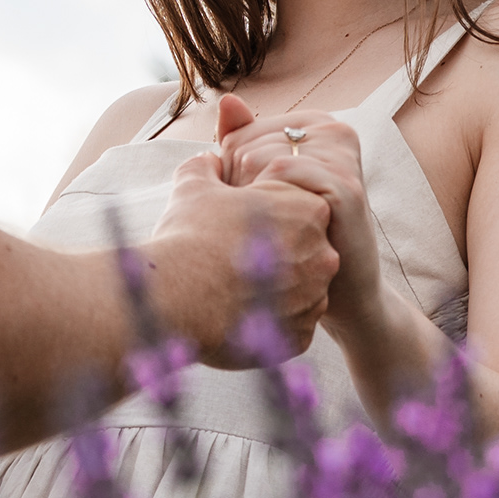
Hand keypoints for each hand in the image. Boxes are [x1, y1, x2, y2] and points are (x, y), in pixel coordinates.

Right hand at [144, 142, 338, 361]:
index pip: (300, 208)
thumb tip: (207, 160)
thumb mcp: (194, 188)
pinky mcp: (301, 337)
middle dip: (275, 253)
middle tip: (234, 255)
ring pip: (299, 290)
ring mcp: (314, 299)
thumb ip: (206, 168)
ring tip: (231, 287)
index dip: (267, 216)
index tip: (240, 223)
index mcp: (308, 210)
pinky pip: (290, 326)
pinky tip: (237, 314)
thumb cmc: (189, 236)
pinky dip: (269, 322)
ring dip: (274, 289)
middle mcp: (322, 255)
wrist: (176, 296)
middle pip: (304, 250)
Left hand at [213, 100, 386, 346]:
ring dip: (252, 204)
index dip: (231, 180)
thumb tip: (226, 100)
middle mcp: (334, 130)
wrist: (341, 293)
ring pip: (257, 160)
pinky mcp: (345, 187)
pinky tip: (283, 235)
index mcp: (315, 124)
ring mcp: (343, 157)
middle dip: (240, 193)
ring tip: (274, 233)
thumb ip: (243, 142)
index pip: (239, 136)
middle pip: (246, 147)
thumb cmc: (297, 237)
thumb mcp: (266, 186)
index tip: (258, 211)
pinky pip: (280, 174)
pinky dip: (268, 207)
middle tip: (267, 229)